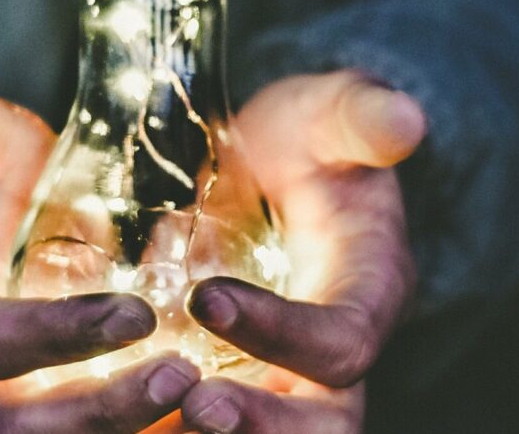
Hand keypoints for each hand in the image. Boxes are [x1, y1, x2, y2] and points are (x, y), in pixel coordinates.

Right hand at [0, 88, 200, 432]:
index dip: (59, 335)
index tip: (137, 315)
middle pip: (30, 425)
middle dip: (107, 412)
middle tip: (184, 376)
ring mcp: (21, 402)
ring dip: (140, 429)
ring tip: (214, 402)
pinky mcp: (66, 409)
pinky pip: (114, 433)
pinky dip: (162, 429)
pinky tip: (223, 413)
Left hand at [180, 71, 425, 432]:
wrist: (273, 168)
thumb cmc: (309, 141)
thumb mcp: (331, 115)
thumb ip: (359, 117)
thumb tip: (404, 117)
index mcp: (369, 294)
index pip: (343, 340)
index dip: (282, 332)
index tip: (207, 297)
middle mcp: (331, 355)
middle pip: (322, 426)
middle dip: (263, 426)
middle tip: (194, 406)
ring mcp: (283, 377)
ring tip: (149, 421)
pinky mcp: (235, 381)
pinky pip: (207, 419)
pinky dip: (165, 423)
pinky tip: (114, 414)